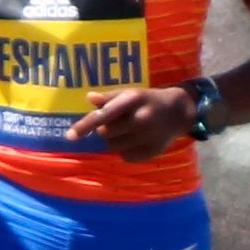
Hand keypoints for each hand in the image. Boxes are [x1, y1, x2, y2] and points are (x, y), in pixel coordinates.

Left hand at [73, 82, 200, 160]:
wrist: (179, 112)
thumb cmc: (148, 100)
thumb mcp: (131, 93)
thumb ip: (110, 97)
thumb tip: (89, 98)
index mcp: (133, 100)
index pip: (104, 115)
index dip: (85, 125)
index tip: (70, 136)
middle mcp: (140, 119)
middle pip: (105, 133)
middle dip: (105, 130)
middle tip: (118, 123)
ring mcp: (147, 137)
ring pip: (113, 146)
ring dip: (115, 140)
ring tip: (129, 131)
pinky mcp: (150, 152)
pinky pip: (125, 156)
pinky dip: (127, 150)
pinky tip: (138, 140)